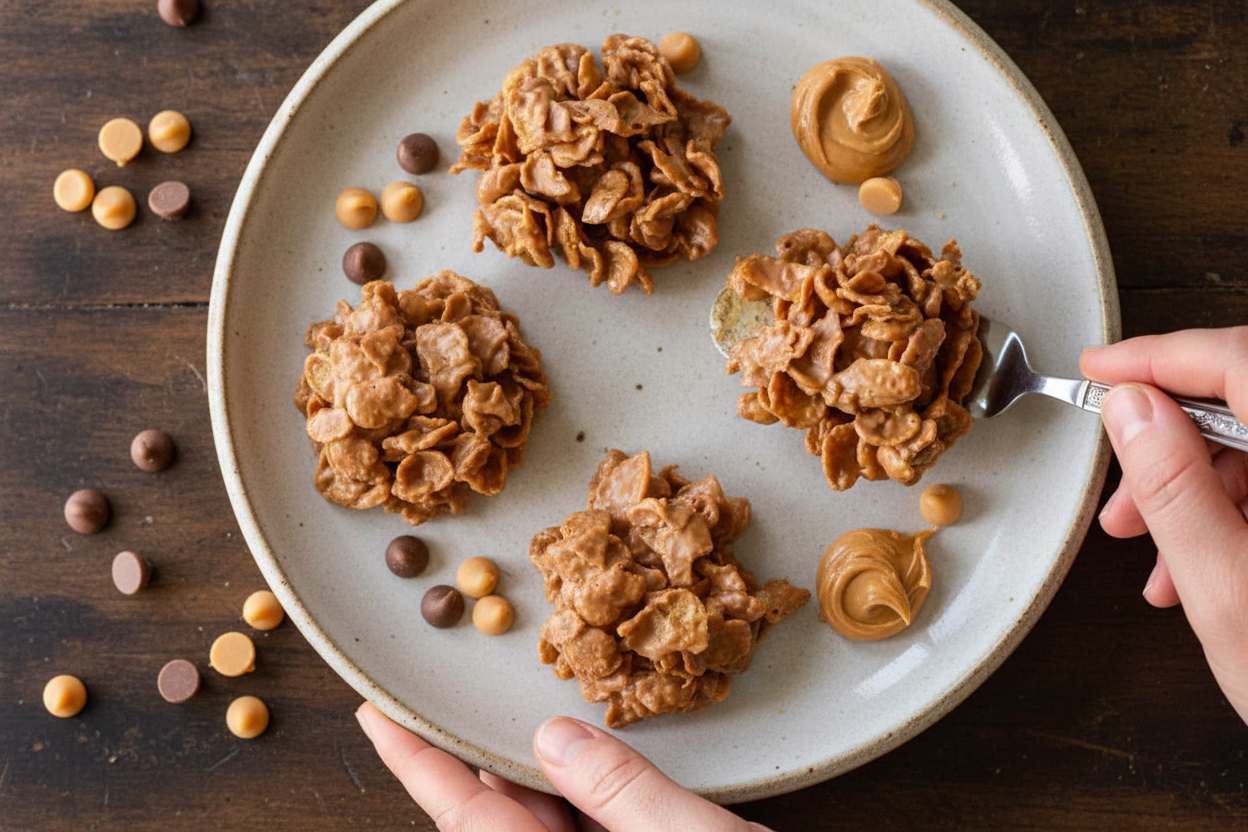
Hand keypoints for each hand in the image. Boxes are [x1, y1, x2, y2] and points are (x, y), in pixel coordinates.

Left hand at [355, 702, 769, 831]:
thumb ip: (625, 796)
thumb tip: (556, 737)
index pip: (465, 818)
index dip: (415, 762)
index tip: (373, 716)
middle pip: (503, 820)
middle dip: (489, 757)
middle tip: (474, 694)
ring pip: (550, 826)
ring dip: (546, 775)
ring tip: (540, 720)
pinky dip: (591, 800)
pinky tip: (596, 765)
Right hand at [1080, 327, 1247, 722]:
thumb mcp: (1230, 594)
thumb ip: (1176, 490)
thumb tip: (1134, 410)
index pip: (1243, 362)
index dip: (1160, 358)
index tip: (1103, 369)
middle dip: (1169, 444)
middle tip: (1120, 493)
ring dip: (1194, 489)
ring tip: (1151, 553)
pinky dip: (1233, 514)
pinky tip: (1197, 567)